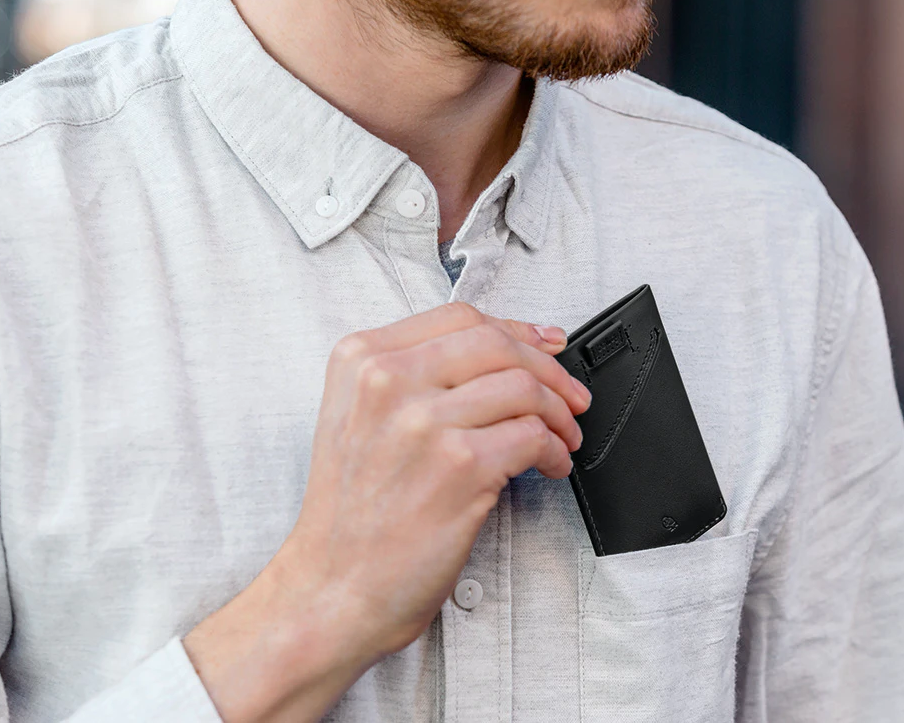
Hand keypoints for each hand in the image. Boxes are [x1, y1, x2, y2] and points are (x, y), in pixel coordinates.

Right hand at [184, 301, 590, 722]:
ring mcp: (424, 422)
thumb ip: (416, 376)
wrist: (332, 587)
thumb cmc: (352, 514)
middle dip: (550, 370)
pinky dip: (555, 452)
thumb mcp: (358, 418)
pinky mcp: (461, 466)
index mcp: (361, 360)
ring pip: (524, 389)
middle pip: (498, 344)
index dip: (517, 330)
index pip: (459, 317)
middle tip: (571, 397)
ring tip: (562, 439)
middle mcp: (387, 382)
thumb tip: (508, 349)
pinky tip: (549, 467)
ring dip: (560, 415)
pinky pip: (534, 436)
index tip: (548, 344)